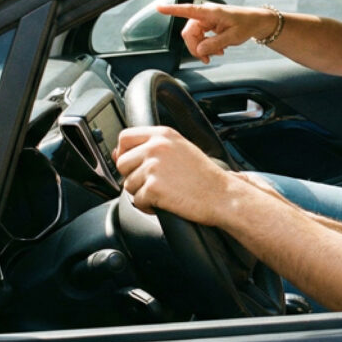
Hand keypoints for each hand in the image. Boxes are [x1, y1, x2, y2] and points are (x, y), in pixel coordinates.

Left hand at [113, 125, 228, 223]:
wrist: (222, 196)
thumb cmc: (205, 176)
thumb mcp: (181, 149)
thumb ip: (153, 146)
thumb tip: (118, 154)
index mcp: (163, 134)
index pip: (125, 137)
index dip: (124, 152)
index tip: (132, 163)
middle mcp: (156, 147)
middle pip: (122, 162)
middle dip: (133, 176)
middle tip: (153, 182)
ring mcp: (154, 167)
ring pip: (128, 184)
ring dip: (142, 192)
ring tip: (164, 193)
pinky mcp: (153, 188)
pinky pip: (136, 200)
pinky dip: (148, 206)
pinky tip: (165, 202)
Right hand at [157, 3, 277, 62]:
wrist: (257, 22)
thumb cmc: (247, 24)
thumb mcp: (234, 36)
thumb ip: (215, 43)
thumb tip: (200, 49)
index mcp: (210, 12)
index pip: (187, 9)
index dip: (172, 10)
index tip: (159, 8)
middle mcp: (205, 14)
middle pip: (189, 33)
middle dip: (195, 48)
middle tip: (207, 59)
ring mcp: (206, 20)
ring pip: (194, 38)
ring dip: (202, 49)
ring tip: (218, 54)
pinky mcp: (209, 26)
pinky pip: (200, 38)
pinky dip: (207, 47)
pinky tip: (218, 50)